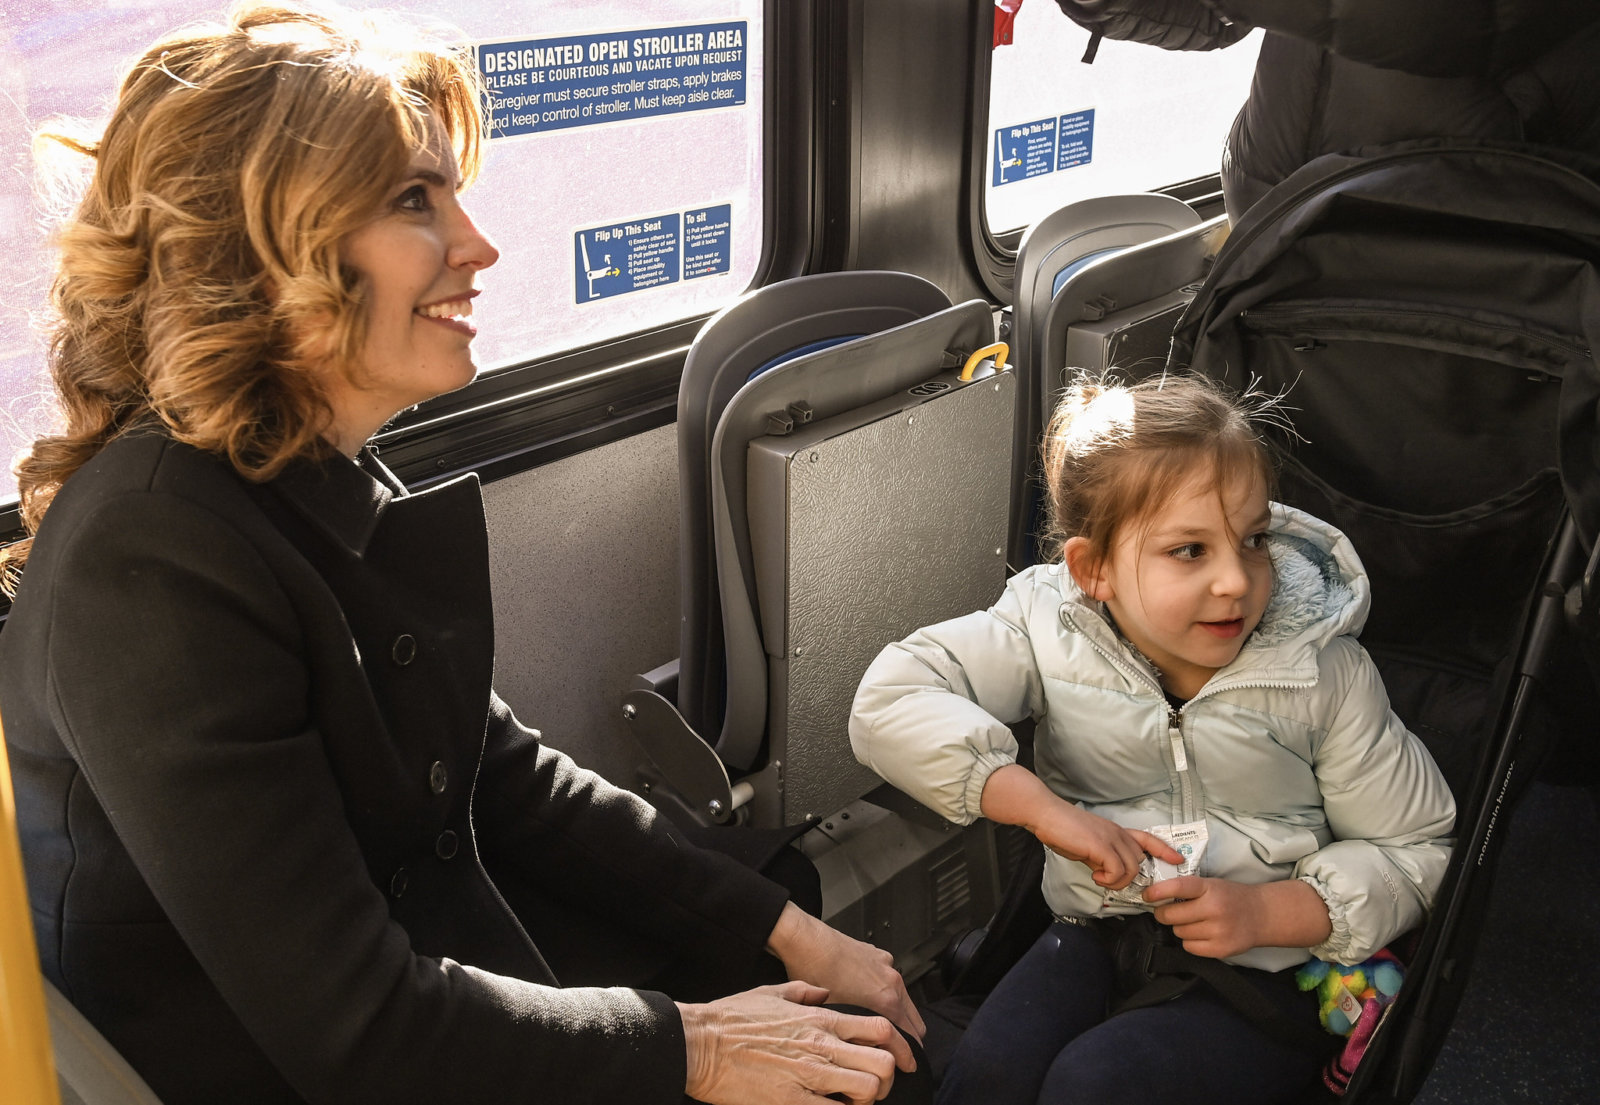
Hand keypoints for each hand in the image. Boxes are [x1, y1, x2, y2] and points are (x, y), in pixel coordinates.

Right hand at [679, 981, 908, 1104]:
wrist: (700, 1043)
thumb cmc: (730, 1019)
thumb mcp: (772, 992)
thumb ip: (805, 991)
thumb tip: (823, 992)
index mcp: (819, 1018)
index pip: (880, 1028)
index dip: (899, 1047)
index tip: (902, 1060)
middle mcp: (820, 1045)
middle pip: (883, 1062)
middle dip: (887, 1078)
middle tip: (874, 1086)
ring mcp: (808, 1074)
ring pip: (867, 1089)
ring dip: (866, 1099)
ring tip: (852, 1101)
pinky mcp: (792, 1100)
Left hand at [765, 902, 925, 1043]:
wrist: (806, 941)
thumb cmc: (815, 974)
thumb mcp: (835, 1016)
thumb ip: (857, 1036)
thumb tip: (861, 1053)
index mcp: (886, 1000)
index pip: (911, 1036)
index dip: (909, 1054)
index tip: (905, 1065)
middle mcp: (892, 982)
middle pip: (915, 1019)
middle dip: (908, 1037)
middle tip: (893, 1050)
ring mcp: (887, 966)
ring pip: (903, 999)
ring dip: (896, 1014)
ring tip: (876, 1025)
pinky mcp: (878, 955)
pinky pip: (890, 980)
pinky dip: (885, 992)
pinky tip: (864, 996)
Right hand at [977, 765, 1181, 890]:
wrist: (1046, 814)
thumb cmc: (1062, 828)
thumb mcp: (1088, 843)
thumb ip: (1101, 856)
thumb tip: (1106, 871)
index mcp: (1116, 831)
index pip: (1148, 839)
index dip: (1164, 850)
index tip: (1177, 859)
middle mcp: (1118, 834)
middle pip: (1140, 861)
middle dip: (1131, 878)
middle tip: (1110, 882)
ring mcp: (1111, 839)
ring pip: (1132, 869)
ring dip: (1117, 881)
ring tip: (1100, 878)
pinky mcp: (1101, 846)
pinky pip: (1118, 871)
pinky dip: (1109, 879)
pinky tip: (1095, 875)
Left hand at [1145, 876, 1330, 958]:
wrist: (1262, 915)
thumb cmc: (1231, 897)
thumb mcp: (1211, 885)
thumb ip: (1187, 890)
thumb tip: (1155, 898)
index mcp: (1209, 888)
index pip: (1177, 888)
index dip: (1158, 892)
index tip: (1147, 896)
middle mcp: (1214, 909)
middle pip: (1171, 915)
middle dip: (1165, 914)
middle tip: (1168, 911)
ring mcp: (1219, 931)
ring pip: (1179, 932)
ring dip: (1180, 928)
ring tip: (1194, 922)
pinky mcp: (1221, 949)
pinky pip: (1190, 947)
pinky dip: (1191, 942)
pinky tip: (1202, 934)